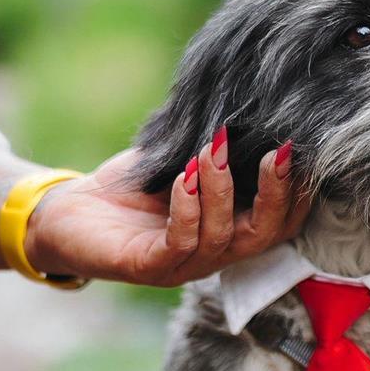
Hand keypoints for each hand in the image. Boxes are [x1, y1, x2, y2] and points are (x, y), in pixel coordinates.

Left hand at [24, 137, 308, 285]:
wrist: (68, 212)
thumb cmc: (132, 186)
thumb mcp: (182, 159)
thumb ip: (216, 146)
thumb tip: (247, 102)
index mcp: (230, 230)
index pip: (281, 221)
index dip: (299, 192)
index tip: (301, 149)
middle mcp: (215, 254)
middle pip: (265, 234)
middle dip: (277, 194)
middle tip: (279, 152)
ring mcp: (184, 266)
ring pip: (222, 236)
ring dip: (222, 190)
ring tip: (214, 149)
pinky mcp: (148, 268)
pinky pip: (179, 243)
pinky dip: (188, 209)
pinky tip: (185, 177)